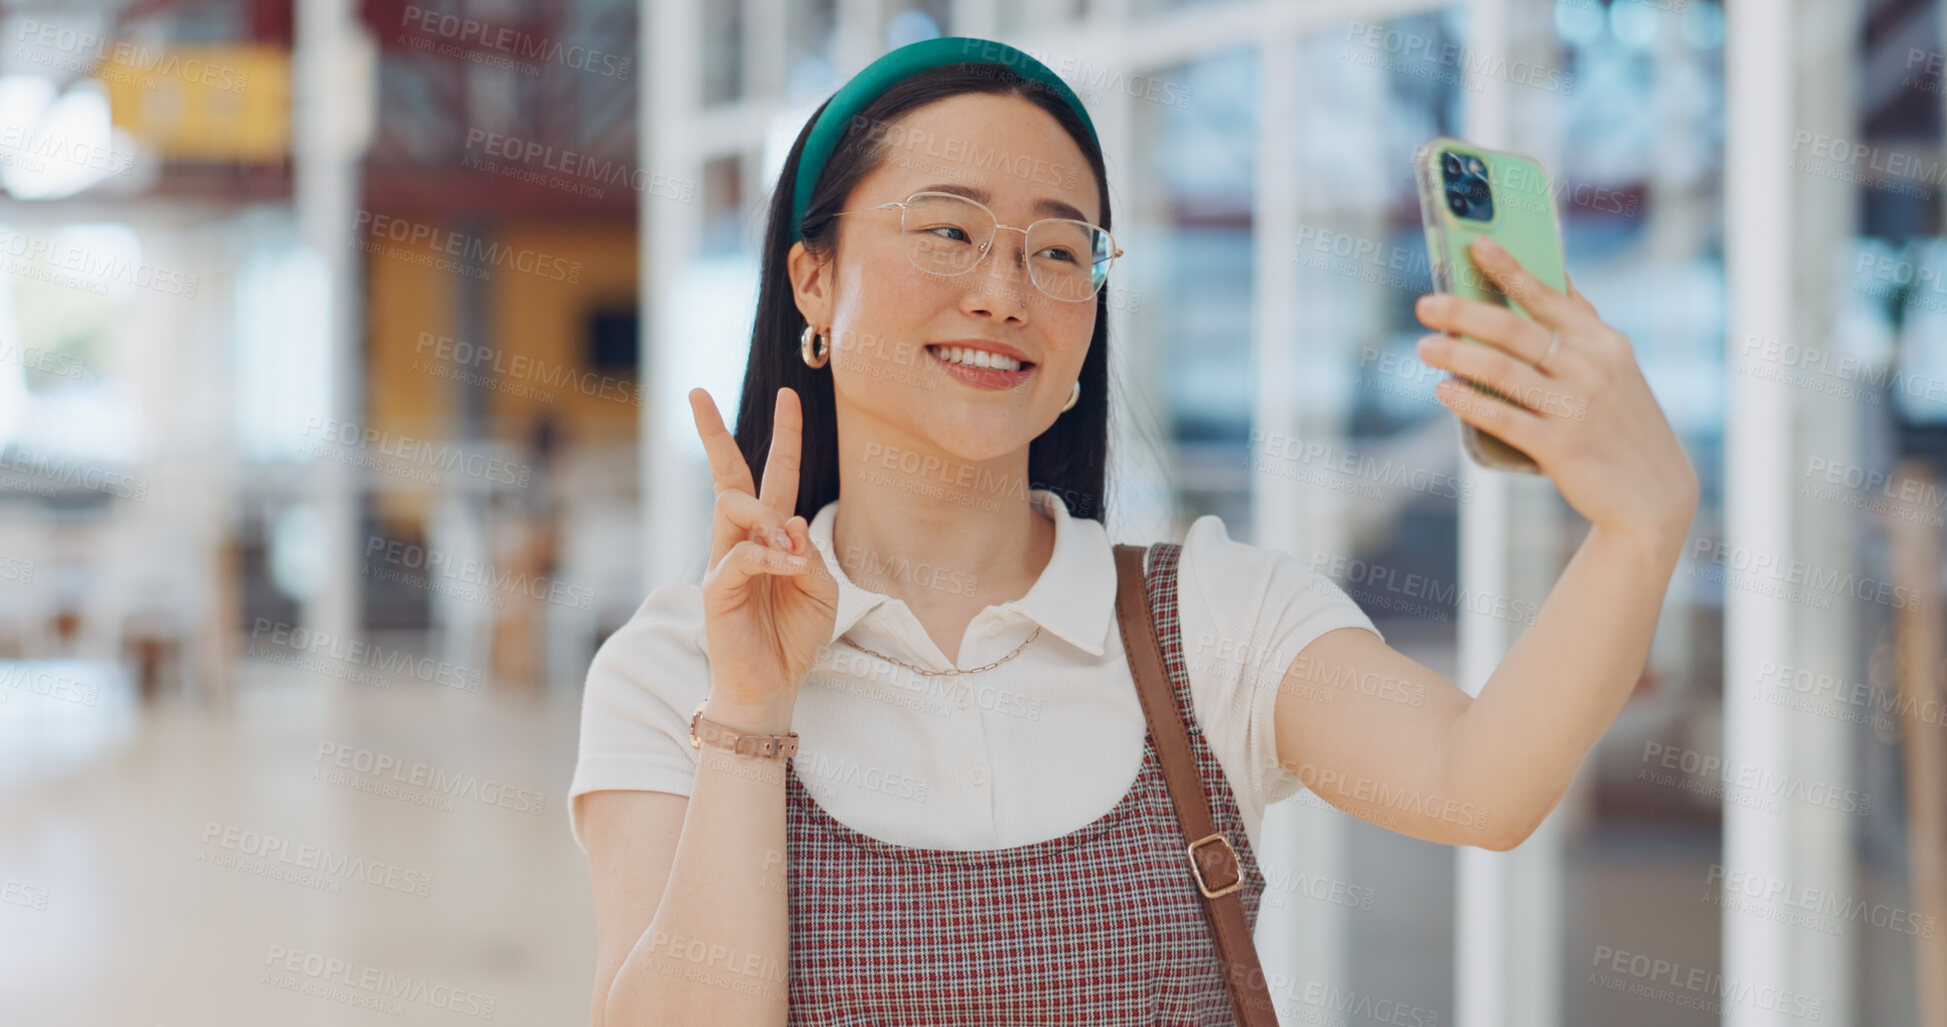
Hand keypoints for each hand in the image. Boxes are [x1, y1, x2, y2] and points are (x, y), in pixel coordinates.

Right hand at [688, 387, 837, 727]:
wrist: (772, 687)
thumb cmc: (794, 639)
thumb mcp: (821, 592)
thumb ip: (811, 554)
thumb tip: (790, 521)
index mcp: (772, 536)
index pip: (775, 476)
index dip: (784, 436)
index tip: (790, 394)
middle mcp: (743, 541)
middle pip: (729, 475)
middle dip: (712, 433)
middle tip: (696, 392)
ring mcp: (726, 562)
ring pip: (732, 506)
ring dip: (765, 512)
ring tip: (788, 540)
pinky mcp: (718, 590)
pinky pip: (741, 555)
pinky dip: (768, 556)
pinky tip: (787, 566)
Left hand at [1413, 237, 1698, 554]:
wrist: (1654, 494)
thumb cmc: (1621, 423)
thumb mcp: (1614, 367)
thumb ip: (1580, 326)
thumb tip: (1548, 277)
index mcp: (1602, 342)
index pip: (1548, 295)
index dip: (1510, 269)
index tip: (1475, 245)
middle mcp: (1590, 368)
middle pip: (1514, 330)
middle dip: (1463, 312)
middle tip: (1424, 304)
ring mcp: (1575, 406)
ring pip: (1501, 371)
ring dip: (1456, 355)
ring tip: (1425, 347)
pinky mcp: (1561, 446)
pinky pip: (1503, 418)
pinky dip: (1469, 402)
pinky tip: (1444, 391)